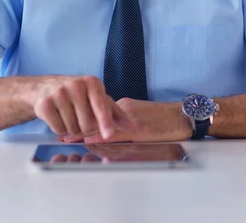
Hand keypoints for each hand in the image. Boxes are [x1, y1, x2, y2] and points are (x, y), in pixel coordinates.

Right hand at [28, 75, 133, 139]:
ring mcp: (59, 93)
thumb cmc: (78, 94)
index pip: (101, 106)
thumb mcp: (97, 97)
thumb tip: (133, 127)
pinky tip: (57, 116)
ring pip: (72, 129)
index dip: (106, 122)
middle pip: (87, 124)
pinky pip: (58, 129)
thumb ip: (115, 112)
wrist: (45, 87)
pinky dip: (59, 129)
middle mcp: (76, 85)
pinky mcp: (45, 104)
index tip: (109, 135)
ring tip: (68, 115)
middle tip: (79, 116)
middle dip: (85, 127)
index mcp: (92, 83)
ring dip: (71, 129)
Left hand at [60, 99, 192, 143]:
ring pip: (101, 123)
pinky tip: (88, 141)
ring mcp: (128, 117)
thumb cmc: (166, 118)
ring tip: (67, 137)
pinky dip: (99, 137)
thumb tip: (112, 126)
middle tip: (62, 131)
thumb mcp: (143, 116)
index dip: (83, 116)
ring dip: (83, 131)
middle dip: (78, 123)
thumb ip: (126, 119)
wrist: (183, 116)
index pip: (99, 110)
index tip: (69, 121)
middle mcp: (123, 107)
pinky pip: (113, 133)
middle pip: (96, 115)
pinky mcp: (135, 128)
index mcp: (124, 104)